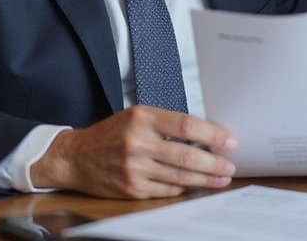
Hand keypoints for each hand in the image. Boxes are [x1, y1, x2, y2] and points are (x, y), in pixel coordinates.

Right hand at [30, 106, 237, 198]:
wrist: (75, 157)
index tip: (230, 141)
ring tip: (222, 178)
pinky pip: (166, 191)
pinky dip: (183, 188)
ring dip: (206, 179)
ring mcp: (134, 168)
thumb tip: (205, 135)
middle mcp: (138, 143)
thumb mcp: (136, 117)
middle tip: (231, 166)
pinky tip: (195, 185)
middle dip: (215, 164)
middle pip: (187, 156)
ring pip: (180, 177)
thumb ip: (166, 124)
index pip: (186, 126)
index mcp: (142, 118)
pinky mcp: (131, 188)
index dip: (213, 135)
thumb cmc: (111, 134)